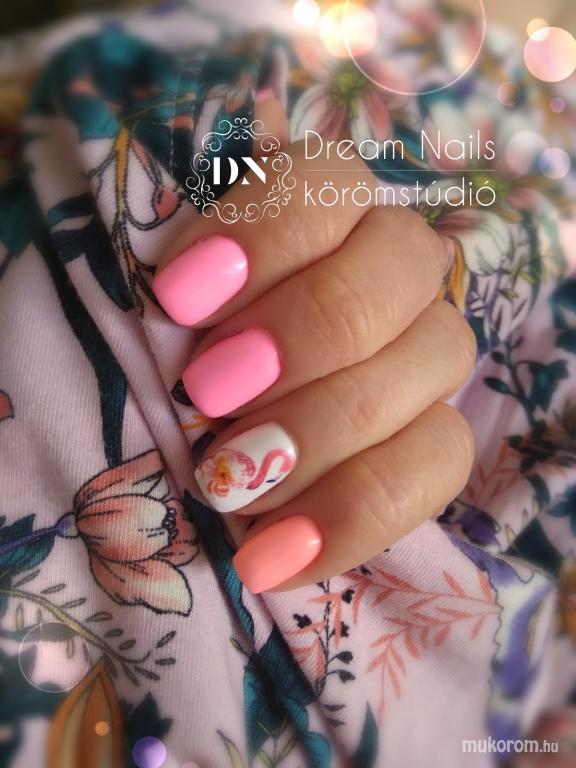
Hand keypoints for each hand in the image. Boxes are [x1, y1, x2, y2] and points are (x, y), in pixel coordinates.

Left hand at [152, 94, 475, 593]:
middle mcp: (393, 269)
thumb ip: (176, 291)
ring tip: (229, 483)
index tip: (180, 299)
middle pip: (400, 263)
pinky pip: (438, 464)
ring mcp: (426, 351)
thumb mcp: (151, 319)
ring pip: (436, 357)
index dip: (264, 234)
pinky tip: (273, 555)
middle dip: (303, 331)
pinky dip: (355, 514)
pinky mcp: (436, 436)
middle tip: (208, 393)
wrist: (198, 445)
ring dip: (325, 426)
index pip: (328, 179)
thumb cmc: (166, 364)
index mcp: (323, 210)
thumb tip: (181, 290)